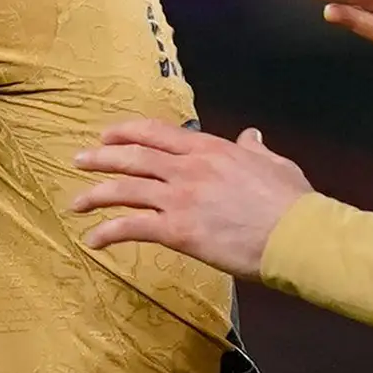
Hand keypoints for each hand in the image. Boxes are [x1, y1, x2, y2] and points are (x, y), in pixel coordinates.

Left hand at [70, 118, 314, 278]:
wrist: (296, 235)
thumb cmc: (291, 203)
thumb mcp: (275, 164)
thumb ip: (255, 149)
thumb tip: (251, 135)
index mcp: (210, 149)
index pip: (158, 133)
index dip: (127, 132)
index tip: (107, 134)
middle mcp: (189, 168)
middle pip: (133, 157)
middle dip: (101, 157)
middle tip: (79, 160)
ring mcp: (180, 198)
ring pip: (124, 190)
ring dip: (95, 194)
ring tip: (76, 202)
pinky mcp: (177, 231)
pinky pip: (131, 228)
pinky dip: (107, 232)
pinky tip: (93, 240)